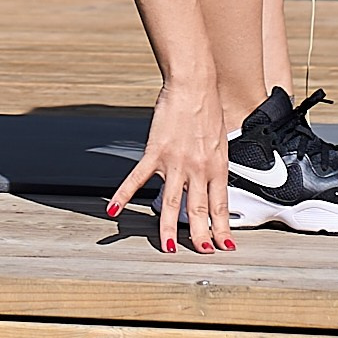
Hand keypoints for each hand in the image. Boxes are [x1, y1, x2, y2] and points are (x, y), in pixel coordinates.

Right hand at [109, 79, 232, 253]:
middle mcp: (197, 169)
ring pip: (170, 203)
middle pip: (197, 211)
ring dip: (167, 228)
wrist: (193, 85)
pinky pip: (137, 178)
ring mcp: (174, 162)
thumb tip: (213, 182)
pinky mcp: (154, 151)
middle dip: (199, 237)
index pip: (220, 206)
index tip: (224, 245)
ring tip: (167, 247)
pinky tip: (113, 209)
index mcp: (216, 167)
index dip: (222, 228)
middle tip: (201, 253)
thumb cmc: (208, 108)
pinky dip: (124, 195)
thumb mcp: (220, 141)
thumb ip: (215, 165)